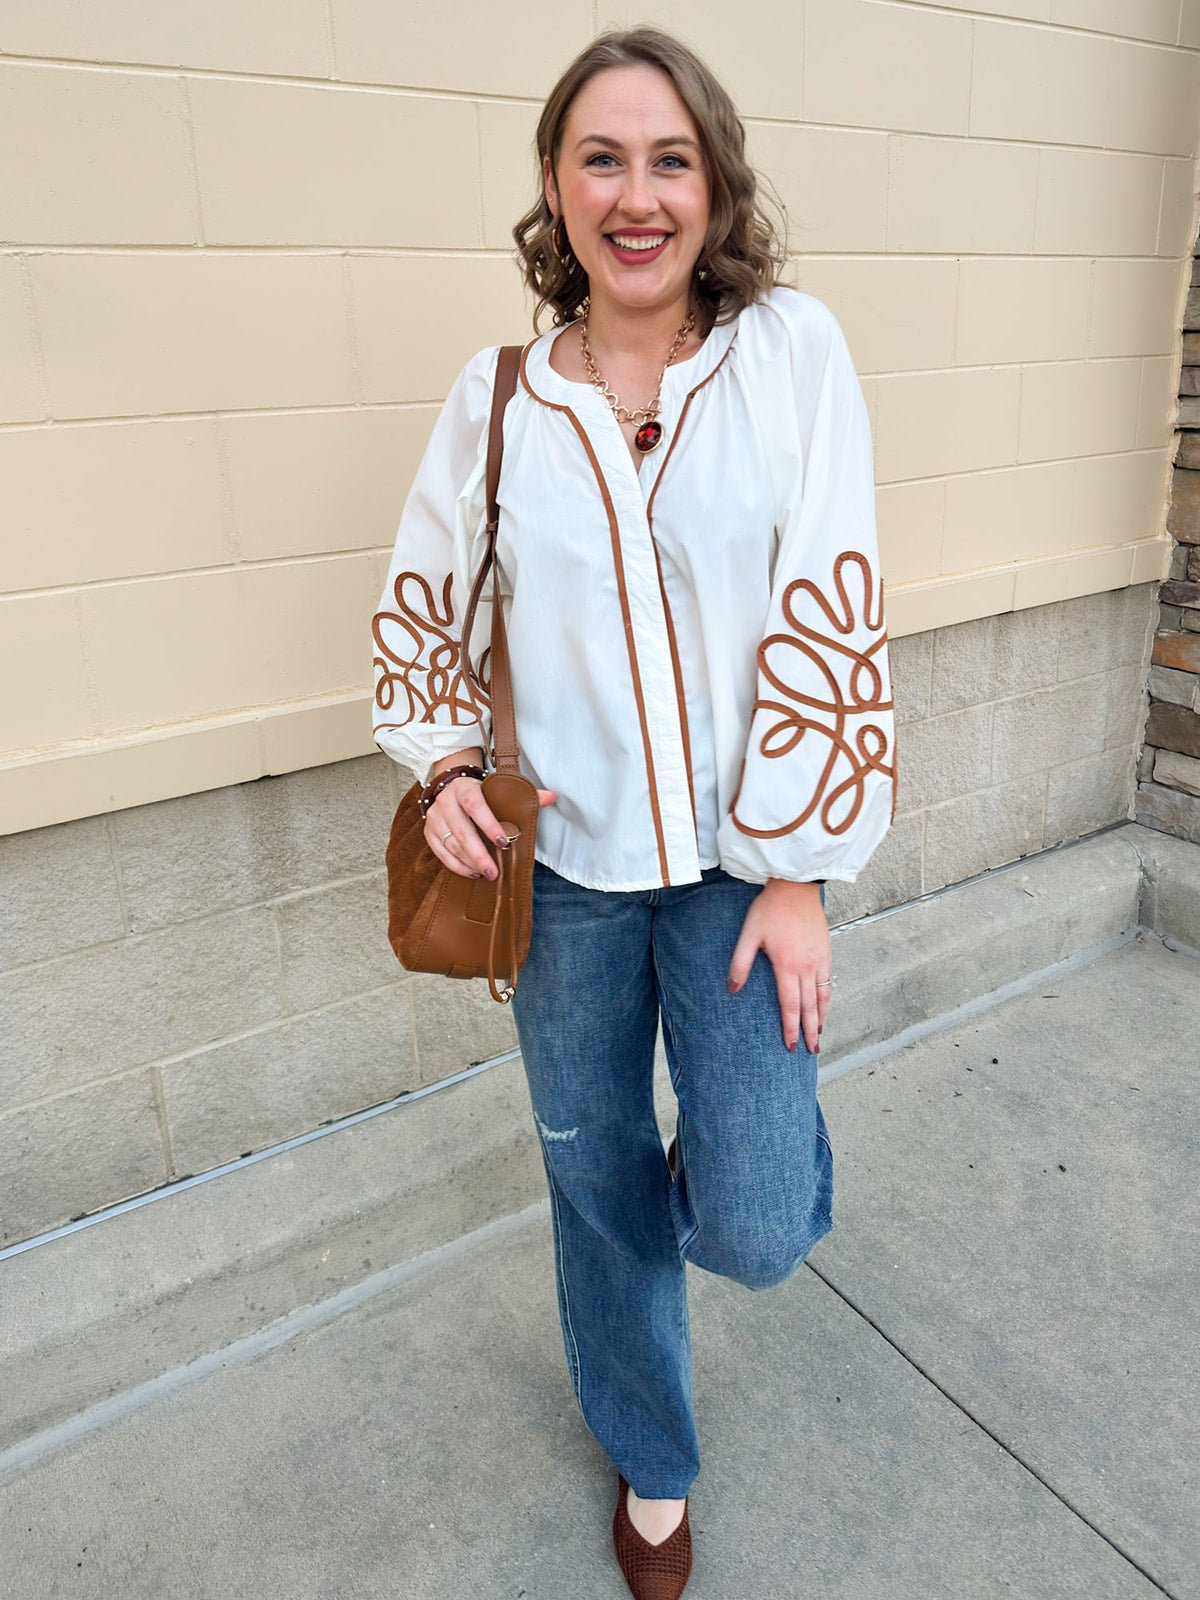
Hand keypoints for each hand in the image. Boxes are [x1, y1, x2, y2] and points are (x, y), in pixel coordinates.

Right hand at [424, 775, 557, 879]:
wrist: (450, 787)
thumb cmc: (480, 793)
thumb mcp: (498, 790)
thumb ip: (524, 795)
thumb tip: (552, 796)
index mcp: (464, 789)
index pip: (476, 806)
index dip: (489, 824)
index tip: (503, 842)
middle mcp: (446, 801)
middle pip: (462, 831)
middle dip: (479, 854)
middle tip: (494, 872)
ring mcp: (435, 818)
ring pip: (451, 844)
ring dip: (470, 862)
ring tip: (486, 873)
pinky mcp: (429, 832)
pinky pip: (441, 853)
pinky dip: (457, 866)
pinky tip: (472, 872)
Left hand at [727, 880, 830, 1054]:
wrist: (795, 886)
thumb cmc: (770, 908)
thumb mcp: (749, 934)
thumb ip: (740, 963)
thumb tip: (732, 988)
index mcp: (787, 965)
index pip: (790, 1006)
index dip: (790, 1028)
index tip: (790, 1045)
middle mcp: (807, 966)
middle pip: (809, 1007)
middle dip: (809, 1031)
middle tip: (811, 1051)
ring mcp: (819, 959)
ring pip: (823, 996)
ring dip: (821, 1018)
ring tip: (818, 1034)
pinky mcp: (826, 951)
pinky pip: (829, 981)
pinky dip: (827, 998)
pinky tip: (824, 1006)